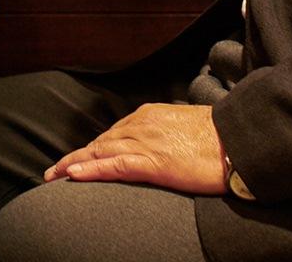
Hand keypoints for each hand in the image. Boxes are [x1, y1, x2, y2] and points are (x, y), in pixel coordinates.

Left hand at [42, 103, 226, 195]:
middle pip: (100, 143)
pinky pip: (114, 166)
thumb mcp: (186, 127)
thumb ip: (167, 132)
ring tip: (53, 176)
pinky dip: (92, 170)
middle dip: (75, 157)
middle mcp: (142, 125)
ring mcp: (146, 143)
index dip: (92, 149)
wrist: (238, 140)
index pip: (113, 134)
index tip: (76, 160)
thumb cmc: (219, 137)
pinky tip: (73, 175)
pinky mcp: (153, 162)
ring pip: (100, 153)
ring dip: (73, 164)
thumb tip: (163, 143)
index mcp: (149, 115)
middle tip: (53, 171)